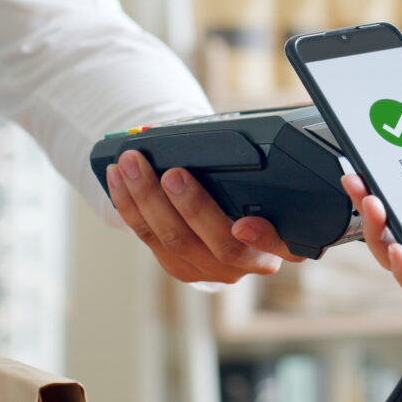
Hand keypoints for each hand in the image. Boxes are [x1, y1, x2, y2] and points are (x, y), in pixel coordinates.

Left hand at [106, 150, 303, 283]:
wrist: (231, 227)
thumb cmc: (253, 195)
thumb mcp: (266, 186)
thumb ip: (262, 174)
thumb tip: (246, 131)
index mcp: (279, 243)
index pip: (283, 246)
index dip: (264, 239)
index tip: (243, 225)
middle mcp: (247, 263)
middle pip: (220, 245)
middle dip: (192, 207)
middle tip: (173, 175)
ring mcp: (212, 270)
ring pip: (176, 241)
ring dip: (148, 199)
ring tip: (131, 165)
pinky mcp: (180, 267)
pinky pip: (150, 238)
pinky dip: (131, 206)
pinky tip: (118, 178)